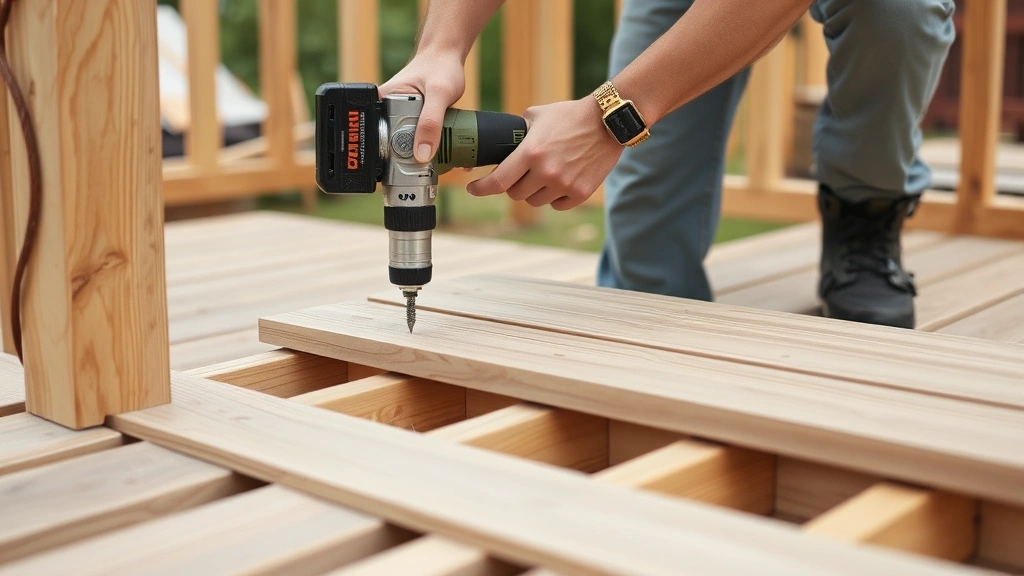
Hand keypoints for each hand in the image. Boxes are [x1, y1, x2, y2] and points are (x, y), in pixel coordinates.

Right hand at [378, 49, 465, 162]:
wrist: (449, 55)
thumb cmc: (440, 66)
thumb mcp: (439, 94)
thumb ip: (431, 122)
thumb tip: (422, 154)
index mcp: (381, 102)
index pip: (376, 136)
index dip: (389, 155)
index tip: (406, 166)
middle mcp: (386, 109)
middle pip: (391, 145)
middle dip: (407, 158)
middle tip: (424, 163)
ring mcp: (399, 115)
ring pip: (405, 145)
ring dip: (419, 153)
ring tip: (432, 155)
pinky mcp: (412, 119)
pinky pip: (416, 139)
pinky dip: (426, 144)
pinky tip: (437, 147)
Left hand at [466, 98, 623, 209]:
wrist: (608, 122)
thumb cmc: (570, 115)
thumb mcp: (537, 116)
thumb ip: (517, 132)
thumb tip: (500, 142)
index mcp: (530, 152)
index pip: (497, 181)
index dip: (480, 188)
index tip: (472, 189)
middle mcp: (545, 172)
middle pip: (515, 195)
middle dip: (513, 185)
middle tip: (521, 174)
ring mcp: (564, 184)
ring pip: (535, 201)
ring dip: (534, 192)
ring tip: (545, 174)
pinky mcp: (580, 193)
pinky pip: (557, 205)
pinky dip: (554, 197)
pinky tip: (560, 181)